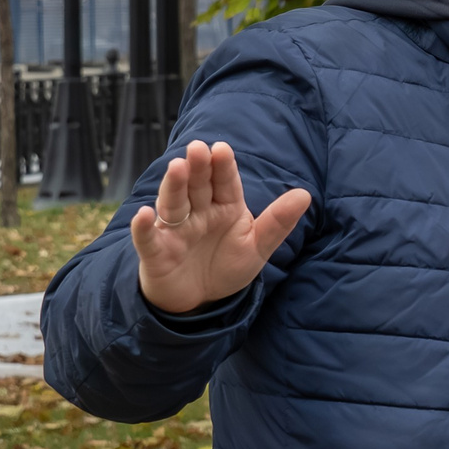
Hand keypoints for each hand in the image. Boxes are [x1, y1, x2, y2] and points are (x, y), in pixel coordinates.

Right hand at [131, 141, 311, 315]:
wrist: (201, 301)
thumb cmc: (227, 266)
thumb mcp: (258, 246)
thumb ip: (278, 222)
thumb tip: (305, 194)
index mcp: (225, 207)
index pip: (225, 183)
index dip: (222, 166)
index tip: (222, 148)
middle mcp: (198, 214)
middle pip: (197, 187)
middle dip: (198, 167)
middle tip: (198, 147)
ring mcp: (175, 231)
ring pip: (173, 204)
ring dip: (174, 186)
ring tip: (177, 168)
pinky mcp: (157, 253)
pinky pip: (148, 239)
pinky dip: (143, 228)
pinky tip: (143, 215)